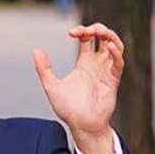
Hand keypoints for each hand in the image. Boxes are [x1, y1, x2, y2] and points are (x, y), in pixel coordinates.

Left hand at [32, 23, 123, 153]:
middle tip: (87, 30)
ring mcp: (106, 71)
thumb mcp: (51, 86)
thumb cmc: (68, 109)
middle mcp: (97, 64)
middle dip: (98, 28)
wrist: (81, 125)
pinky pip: (118, 63)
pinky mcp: (113, 81)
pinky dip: (116, 53)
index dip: (82, 30)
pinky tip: (109, 46)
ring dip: (110, 36)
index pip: (88, 38)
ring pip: (115, 46)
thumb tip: (36, 49)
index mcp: (84, 63)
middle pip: (104, 38)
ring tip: (100, 32)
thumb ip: (44, 69)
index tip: (71, 33)